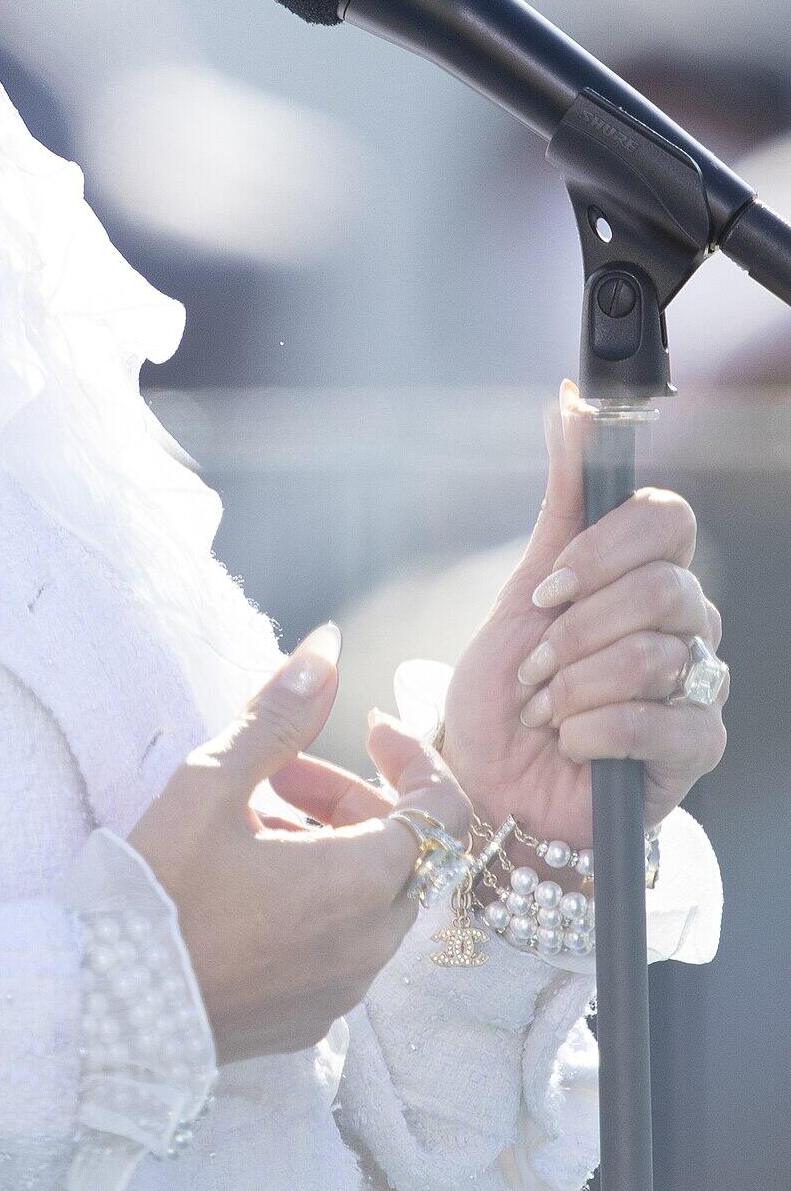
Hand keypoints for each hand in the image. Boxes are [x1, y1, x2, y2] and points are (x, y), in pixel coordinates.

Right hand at [125, 621, 474, 1066]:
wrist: (103, 1008)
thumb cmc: (157, 891)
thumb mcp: (211, 783)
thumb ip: (279, 714)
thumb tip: (327, 648)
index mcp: (360, 881)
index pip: (441, 806)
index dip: (413, 755)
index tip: (366, 728)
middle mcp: (369, 945)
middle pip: (404, 853)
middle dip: (355, 798)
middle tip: (280, 775)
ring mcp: (342, 992)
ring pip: (371, 903)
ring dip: (333, 852)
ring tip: (253, 828)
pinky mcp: (309, 1022)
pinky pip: (341, 950)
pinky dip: (317, 907)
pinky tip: (248, 891)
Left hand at [438, 376, 728, 877]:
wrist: (492, 786)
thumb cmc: (509, 692)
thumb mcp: (522, 591)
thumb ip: (561, 502)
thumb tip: (570, 404)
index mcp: (648, 575)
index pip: (669, 518)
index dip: (605, 548)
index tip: (547, 588)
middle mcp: (687, 624)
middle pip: (663, 588)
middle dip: (574, 633)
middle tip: (535, 669)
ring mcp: (699, 685)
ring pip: (656, 653)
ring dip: (575, 686)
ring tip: (545, 710)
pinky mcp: (697, 749)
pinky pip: (661, 721)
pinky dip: (593, 732)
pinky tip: (571, 745)